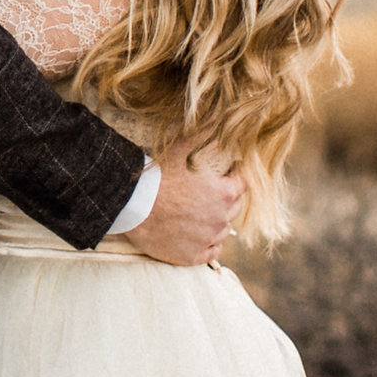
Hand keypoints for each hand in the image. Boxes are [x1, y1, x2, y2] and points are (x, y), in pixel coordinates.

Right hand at [118, 136, 241, 267]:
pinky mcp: (194, 255)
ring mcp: (208, 238)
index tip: (228, 174)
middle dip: (228, 199)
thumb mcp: (178, 152)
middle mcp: (221, 218)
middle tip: (212, 193)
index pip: (242, 185)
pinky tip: (200, 236)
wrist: (133, 207)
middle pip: (236, 208)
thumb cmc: (156, 179)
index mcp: (223, 193)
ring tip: (202, 214)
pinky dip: (209, 244)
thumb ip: (199, 136)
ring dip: (217, 222)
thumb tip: (214, 121)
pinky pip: (212, 252)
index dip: (235, 177)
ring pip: (223, 230)